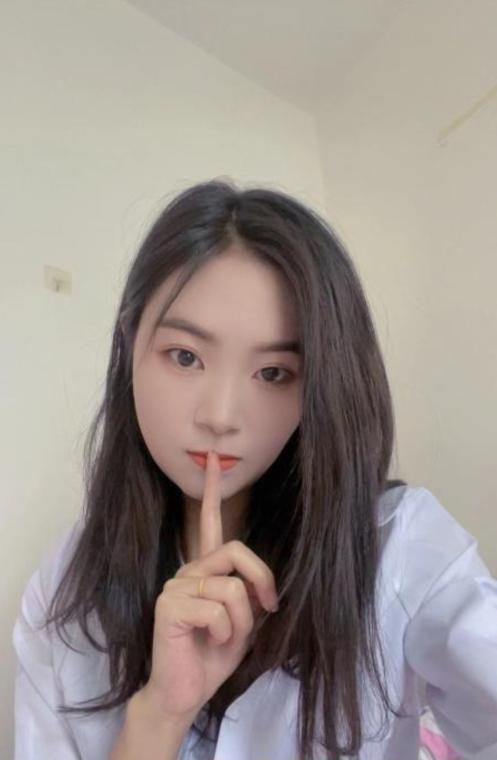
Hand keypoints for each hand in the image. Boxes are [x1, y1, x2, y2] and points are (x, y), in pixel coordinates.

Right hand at [140, 450, 278, 724]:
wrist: (184, 693)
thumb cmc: (213, 656)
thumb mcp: (244, 622)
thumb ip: (250, 593)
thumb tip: (262, 585)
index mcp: (205, 570)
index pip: (209, 521)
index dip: (212, 489)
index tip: (215, 457)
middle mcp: (188, 570)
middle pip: (236, 550)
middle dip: (261, 580)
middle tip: (269, 607)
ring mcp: (177, 585)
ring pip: (232, 587)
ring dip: (242, 621)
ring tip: (225, 639)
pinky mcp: (170, 605)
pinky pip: (217, 609)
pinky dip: (226, 632)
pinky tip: (209, 643)